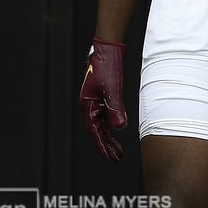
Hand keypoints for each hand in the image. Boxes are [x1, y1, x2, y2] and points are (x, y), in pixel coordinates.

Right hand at [79, 39, 126, 159]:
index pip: (95, 131)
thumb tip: (120, 127)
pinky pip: (105, 116)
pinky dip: (111, 125)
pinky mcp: (102, 96)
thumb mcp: (113, 89)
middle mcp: (89, 105)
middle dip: (107, 145)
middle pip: (98, 130)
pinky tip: (117, 130)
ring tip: (118, 149)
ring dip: (110, 137)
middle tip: (116, 158)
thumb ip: (116, 109)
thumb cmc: (107, 66)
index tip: (110, 157)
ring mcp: (95, 101)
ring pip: (102, 124)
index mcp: (87, 105)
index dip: (103, 145)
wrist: (108, 49)